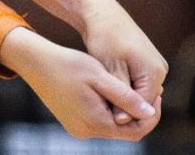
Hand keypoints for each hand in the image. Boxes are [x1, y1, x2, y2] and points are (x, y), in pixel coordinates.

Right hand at [0, 27, 160, 140]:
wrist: (35, 62)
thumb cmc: (68, 65)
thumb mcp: (101, 76)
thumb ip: (126, 97)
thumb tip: (149, 113)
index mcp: (95, 123)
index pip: (135, 131)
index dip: (150, 116)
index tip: (158, 94)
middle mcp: (86, 132)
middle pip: (124, 131)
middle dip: (139, 113)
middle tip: (149, 91)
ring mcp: (78, 129)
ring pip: (112, 125)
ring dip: (124, 110)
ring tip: (131, 87)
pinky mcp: (73, 122)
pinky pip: (99, 120)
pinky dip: (110, 109)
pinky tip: (111, 90)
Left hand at [81, 5, 168, 123]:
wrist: (102, 14)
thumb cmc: (105, 38)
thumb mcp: (111, 68)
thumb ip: (119, 96)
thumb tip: (122, 122)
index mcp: (156, 72)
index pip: (144, 106)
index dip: (124, 114)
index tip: (102, 114)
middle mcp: (160, 71)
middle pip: (143, 102)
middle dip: (124, 107)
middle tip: (100, 108)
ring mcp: (154, 68)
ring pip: (139, 94)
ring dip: (122, 99)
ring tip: (101, 99)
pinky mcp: (145, 66)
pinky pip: (136, 85)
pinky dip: (122, 89)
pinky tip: (105, 89)